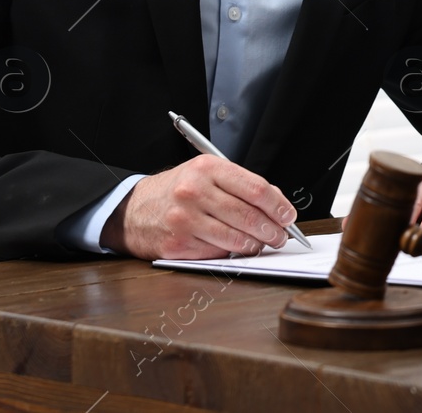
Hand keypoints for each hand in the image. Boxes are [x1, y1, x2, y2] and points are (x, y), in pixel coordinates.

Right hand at [101, 155, 297, 259]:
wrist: (133, 210)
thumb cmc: (176, 191)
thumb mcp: (206, 174)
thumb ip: (240, 185)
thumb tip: (277, 205)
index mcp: (207, 168)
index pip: (256, 188)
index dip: (278, 205)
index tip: (288, 215)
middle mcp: (194, 191)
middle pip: (249, 215)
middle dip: (272, 230)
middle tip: (281, 236)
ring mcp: (184, 219)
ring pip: (236, 238)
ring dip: (256, 245)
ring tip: (263, 244)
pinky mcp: (178, 245)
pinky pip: (217, 252)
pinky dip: (233, 253)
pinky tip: (237, 249)